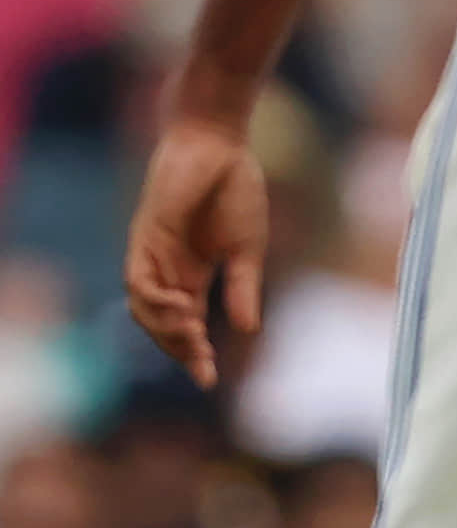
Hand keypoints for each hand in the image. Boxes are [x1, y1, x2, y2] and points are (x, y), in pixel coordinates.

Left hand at [125, 118, 267, 388]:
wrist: (218, 146)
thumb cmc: (235, 189)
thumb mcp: (247, 247)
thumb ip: (243, 286)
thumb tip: (248, 329)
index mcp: (193, 274)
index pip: (188, 325)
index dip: (195, 354)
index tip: (209, 381)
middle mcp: (168, 271)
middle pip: (162, 325)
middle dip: (180, 350)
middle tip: (202, 365)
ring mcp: (152, 256)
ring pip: (144, 310)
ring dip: (166, 330)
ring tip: (193, 337)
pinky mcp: (144, 240)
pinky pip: (139, 283)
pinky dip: (156, 302)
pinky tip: (182, 308)